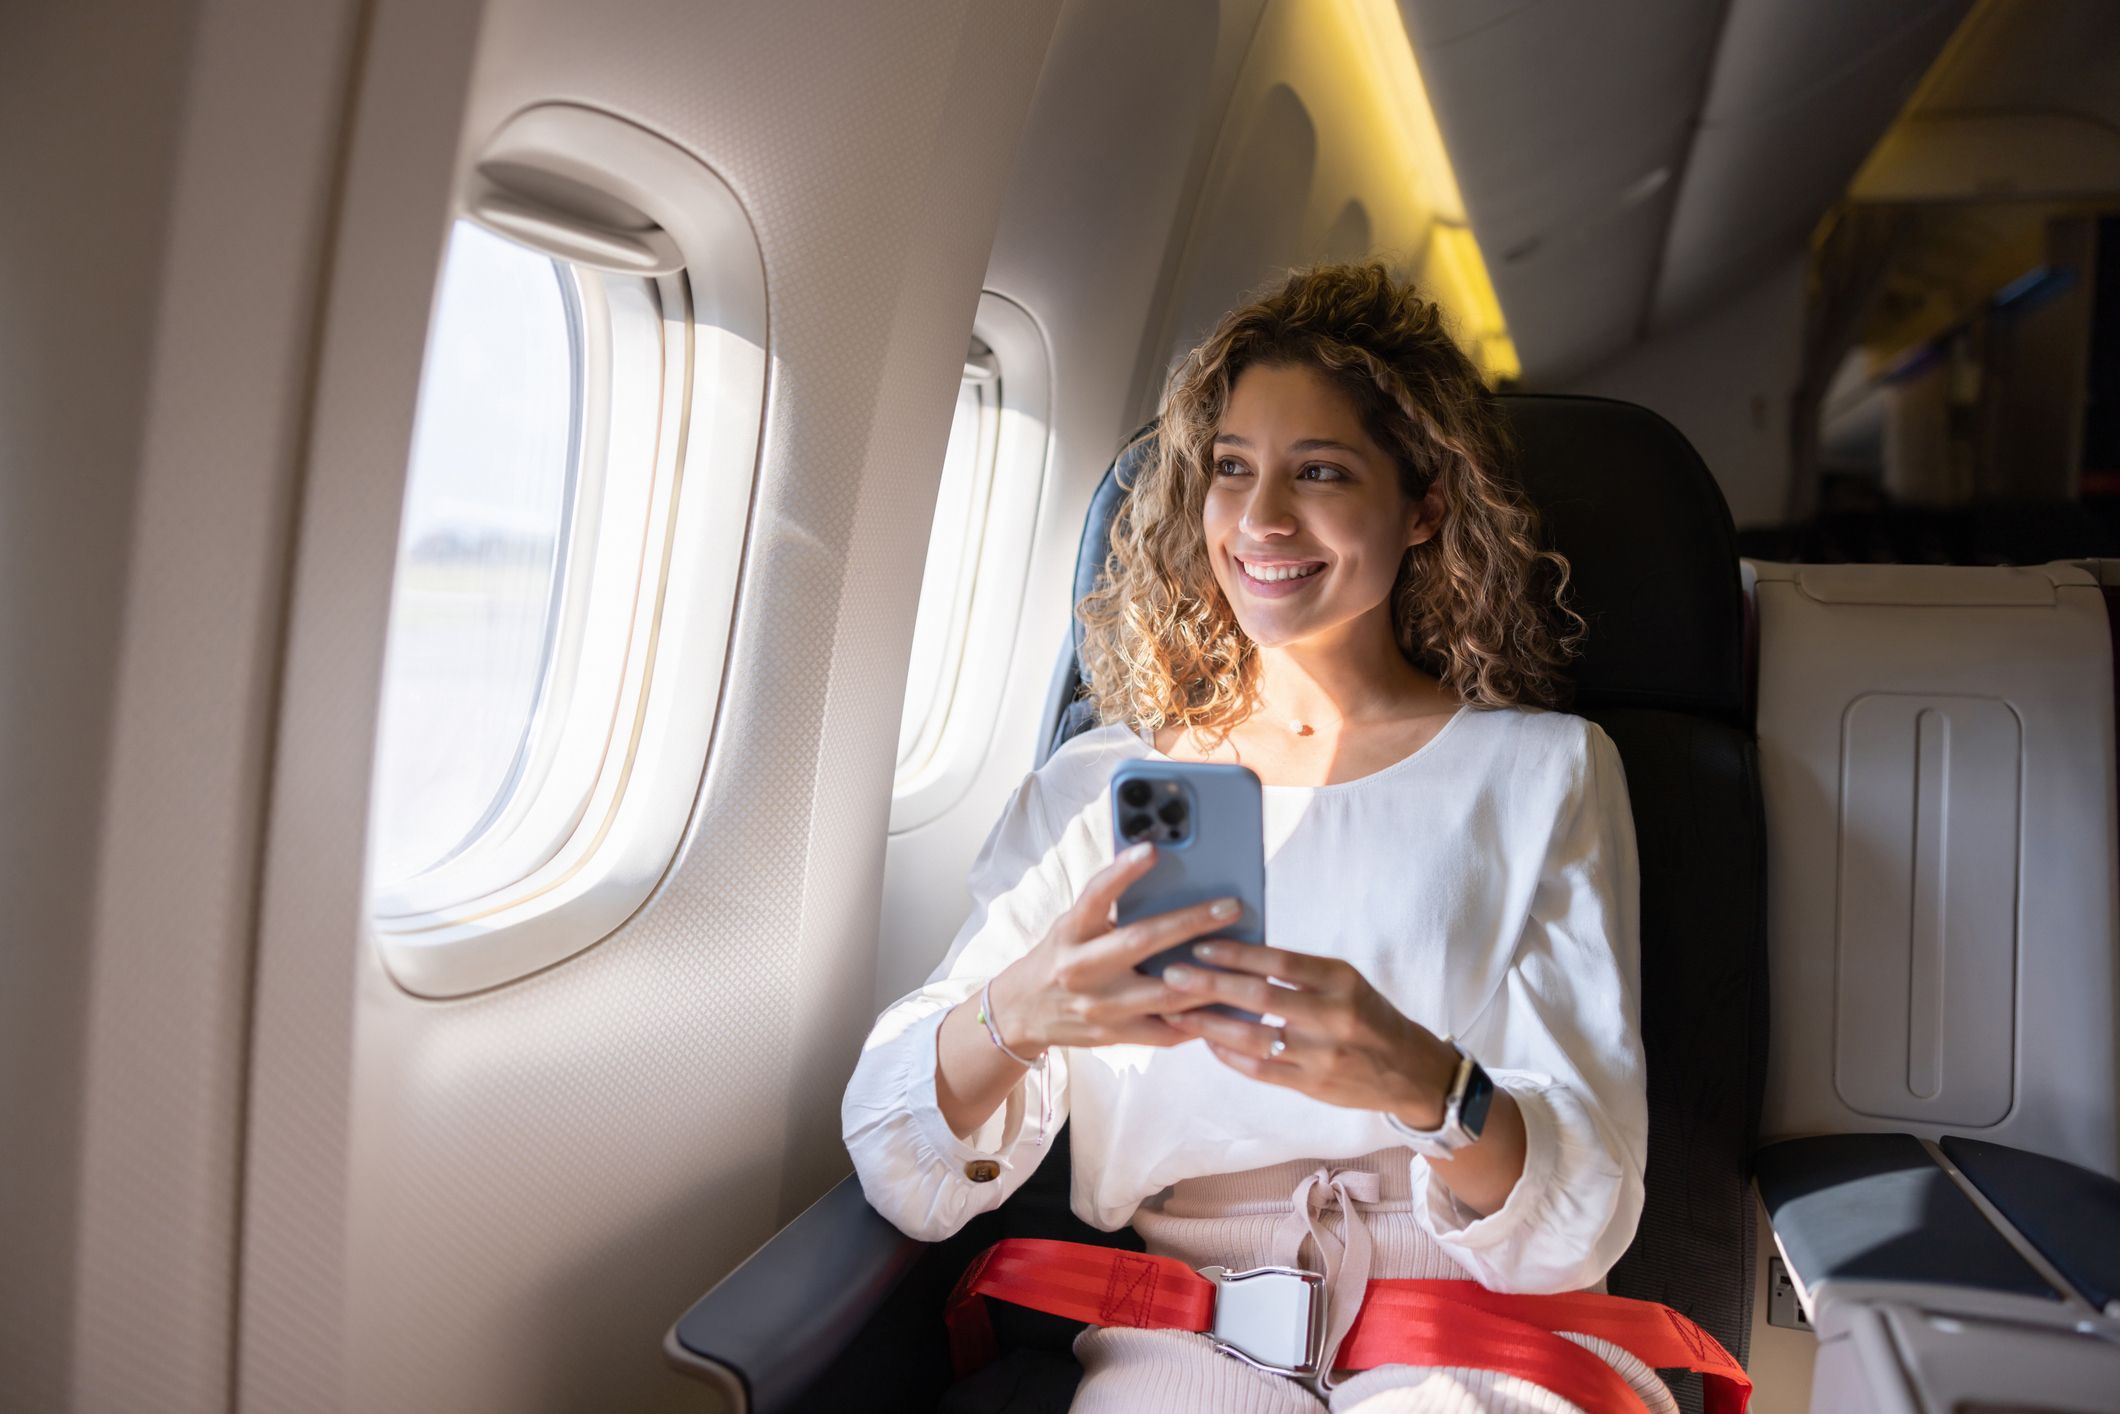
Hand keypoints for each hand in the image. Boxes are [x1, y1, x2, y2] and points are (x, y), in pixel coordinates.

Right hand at [983, 843, 1239, 1058]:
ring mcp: (1100, 1006)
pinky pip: (1167, 1030)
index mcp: (1071, 932)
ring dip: (1209, 976)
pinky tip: (1227, 1002)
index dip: (1122, 871)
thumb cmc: (1060, 956)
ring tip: (1244, 958)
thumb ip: (1109, 909)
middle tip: (1232, 906)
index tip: (1153, 848)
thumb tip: (1168, 879)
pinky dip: (1200, 1018)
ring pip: (1165, 993)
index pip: (1095, 895)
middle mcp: (1083, 968)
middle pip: (1141, 942)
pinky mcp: (1115, 1036)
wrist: (1022, 1012)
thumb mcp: (1072, 926)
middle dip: (1192, 922)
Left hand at [1161, 942, 1457, 1125]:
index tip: (1200, 945)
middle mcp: (1333, 1016)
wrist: (1409, 1071)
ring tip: (1175, 1012)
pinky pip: (1260, 1069)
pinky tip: (1207, 1040)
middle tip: (1170, 975)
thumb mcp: (1346, 982)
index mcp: (1341, 980)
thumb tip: (1237, 955)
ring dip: (1208, 1023)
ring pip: (1253, 1037)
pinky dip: (1229, 1054)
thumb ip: (1299, 972)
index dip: (1236, 953)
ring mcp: (1322, 1055)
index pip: (1279, 961)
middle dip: (1209, 985)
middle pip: (1259, 997)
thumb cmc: (1369, 1016)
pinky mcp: (1312, 1085)